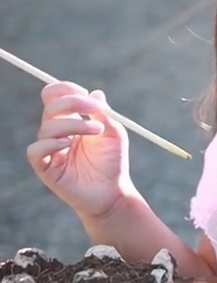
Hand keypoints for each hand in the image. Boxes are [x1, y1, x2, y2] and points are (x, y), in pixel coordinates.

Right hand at [27, 81, 131, 221]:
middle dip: (74, 103)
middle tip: (97, 109)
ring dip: (73, 124)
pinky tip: (67, 144)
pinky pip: (35, 151)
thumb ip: (104, 115)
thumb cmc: (113, 163)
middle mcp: (56, 132)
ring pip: (47, 127)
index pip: (54, 96)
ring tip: (97, 131)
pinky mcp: (45, 168)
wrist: (113, 192)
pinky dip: (49, 144)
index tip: (86, 94)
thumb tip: (96, 93)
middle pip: (51, 107)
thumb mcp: (114, 134)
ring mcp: (49, 150)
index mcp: (69, 120)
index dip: (66, 90)